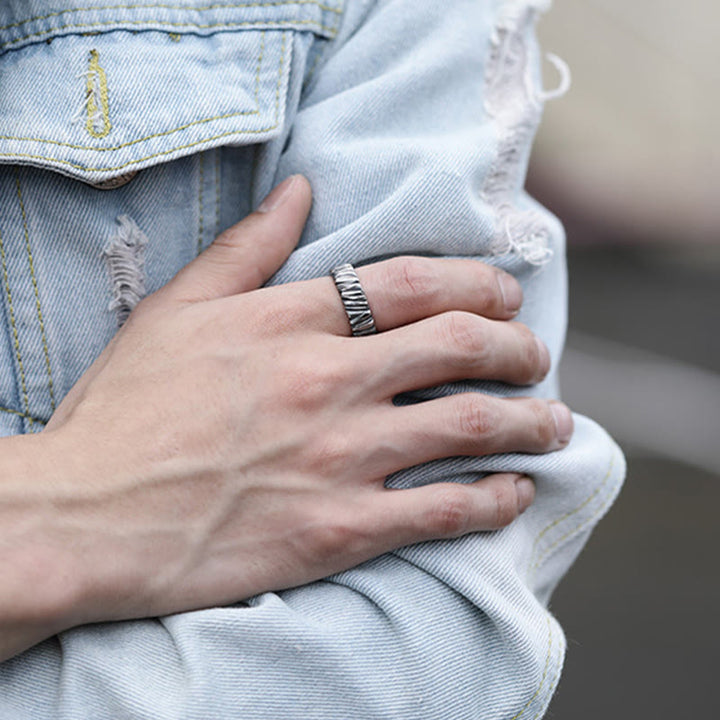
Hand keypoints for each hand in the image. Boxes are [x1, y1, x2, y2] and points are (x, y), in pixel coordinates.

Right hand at [7, 175, 571, 647]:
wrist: (86, 517)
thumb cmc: (125, 411)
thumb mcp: (176, 310)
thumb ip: (245, 248)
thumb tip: (299, 191)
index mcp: (287, 323)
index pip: (409, 284)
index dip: (474, 284)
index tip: (506, 294)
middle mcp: (326, 381)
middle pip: (458, 346)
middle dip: (518, 345)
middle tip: (539, 355)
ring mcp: (339, 456)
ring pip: (469, 426)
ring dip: (529, 421)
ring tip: (556, 421)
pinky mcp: (340, 528)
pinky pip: (442, 509)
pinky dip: (493, 498)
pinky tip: (515, 491)